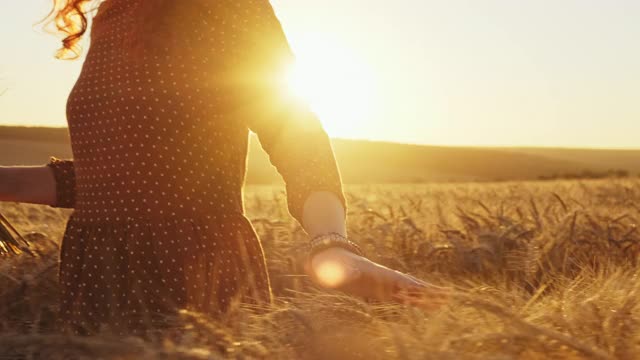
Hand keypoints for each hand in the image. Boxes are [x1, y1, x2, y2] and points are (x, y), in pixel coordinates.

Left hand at [304, 247, 449, 309]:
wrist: (330, 259)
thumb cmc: (332, 266)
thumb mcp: (336, 270)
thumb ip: (343, 273)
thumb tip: (349, 276)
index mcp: (377, 274)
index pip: (399, 281)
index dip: (413, 286)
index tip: (427, 290)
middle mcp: (384, 278)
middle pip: (410, 285)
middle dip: (428, 292)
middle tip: (447, 297)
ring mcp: (385, 283)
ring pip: (410, 290)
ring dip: (426, 296)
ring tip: (444, 301)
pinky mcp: (381, 289)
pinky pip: (403, 296)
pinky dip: (415, 299)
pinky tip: (424, 304)